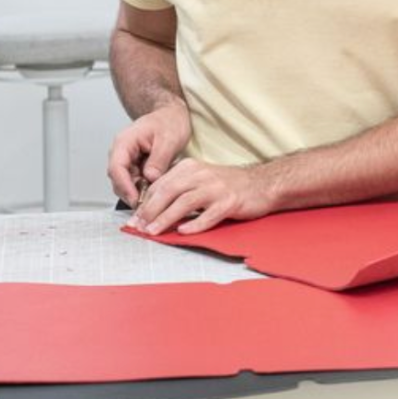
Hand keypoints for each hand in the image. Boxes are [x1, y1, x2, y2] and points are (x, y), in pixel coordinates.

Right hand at [107, 104, 191, 207]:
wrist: (171, 115)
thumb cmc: (169, 121)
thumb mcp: (168, 139)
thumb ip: (159, 159)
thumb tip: (150, 178)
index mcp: (125, 142)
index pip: (116, 168)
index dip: (125, 187)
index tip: (136, 199)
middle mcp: (122, 152)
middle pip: (118, 179)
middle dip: (132, 193)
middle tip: (149, 203)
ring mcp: (128, 160)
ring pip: (126, 183)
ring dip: (139, 192)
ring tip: (156, 196)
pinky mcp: (135, 166)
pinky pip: (135, 181)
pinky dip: (144, 188)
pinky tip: (157, 190)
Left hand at [127, 159, 277, 235]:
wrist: (263, 184)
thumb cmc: (229, 185)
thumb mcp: (201, 179)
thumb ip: (179, 189)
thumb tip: (153, 208)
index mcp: (191, 167)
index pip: (161, 184)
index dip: (145, 202)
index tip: (134, 218)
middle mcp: (202, 175)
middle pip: (169, 191)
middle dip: (150, 211)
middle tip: (138, 226)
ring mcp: (216, 188)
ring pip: (185, 202)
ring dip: (166, 218)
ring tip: (153, 231)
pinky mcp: (230, 202)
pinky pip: (208, 215)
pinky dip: (194, 224)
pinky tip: (183, 231)